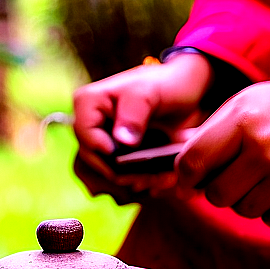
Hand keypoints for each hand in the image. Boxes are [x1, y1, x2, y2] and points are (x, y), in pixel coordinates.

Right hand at [72, 53, 213, 196]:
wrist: (184, 94)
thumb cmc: (166, 84)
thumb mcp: (150, 92)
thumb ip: (134, 113)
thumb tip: (121, 142)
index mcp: (88, 103)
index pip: (85, 136)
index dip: (103, 152)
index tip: (126, 160)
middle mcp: (89, 126)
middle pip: (92, 160)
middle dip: (120, 173)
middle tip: (150, 179)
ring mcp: (102, 144)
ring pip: (103, 175)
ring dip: (131, 183)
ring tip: (159, 180)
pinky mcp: (115, 159)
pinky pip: (118, 180)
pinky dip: (138, 184)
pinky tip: (158, 181)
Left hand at [175, 71, 269, 228]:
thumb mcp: (241, 106)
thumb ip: (207, 139)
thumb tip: (181, 186)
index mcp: (241, 120)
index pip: (192, 162)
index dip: (185, 177)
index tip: (191, 179)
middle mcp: (262, 147)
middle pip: (216, 195)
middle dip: (217, 190)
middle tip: (231, 176)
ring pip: (243, 210)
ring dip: (244, 200)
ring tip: (258, 179)